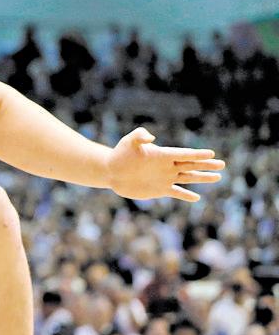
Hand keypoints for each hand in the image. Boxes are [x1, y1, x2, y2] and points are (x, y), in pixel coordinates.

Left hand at [106, 127, 224, 201]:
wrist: (112, 170)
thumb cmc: (120, 154)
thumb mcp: (129, 142)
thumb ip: (139, 136)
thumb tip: (151, 137)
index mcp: (162, 154)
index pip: (183, 154)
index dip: (197, 154)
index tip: (211, 153)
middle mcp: (167, 166)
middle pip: (191, 165)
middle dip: (206, 165)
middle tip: (222, 164)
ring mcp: (164, 178)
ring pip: (187, 177)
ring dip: (202, 178)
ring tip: (217, 177)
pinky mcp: (159, 189)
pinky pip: (176, 192)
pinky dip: (185, 195)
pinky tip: (197, 198)